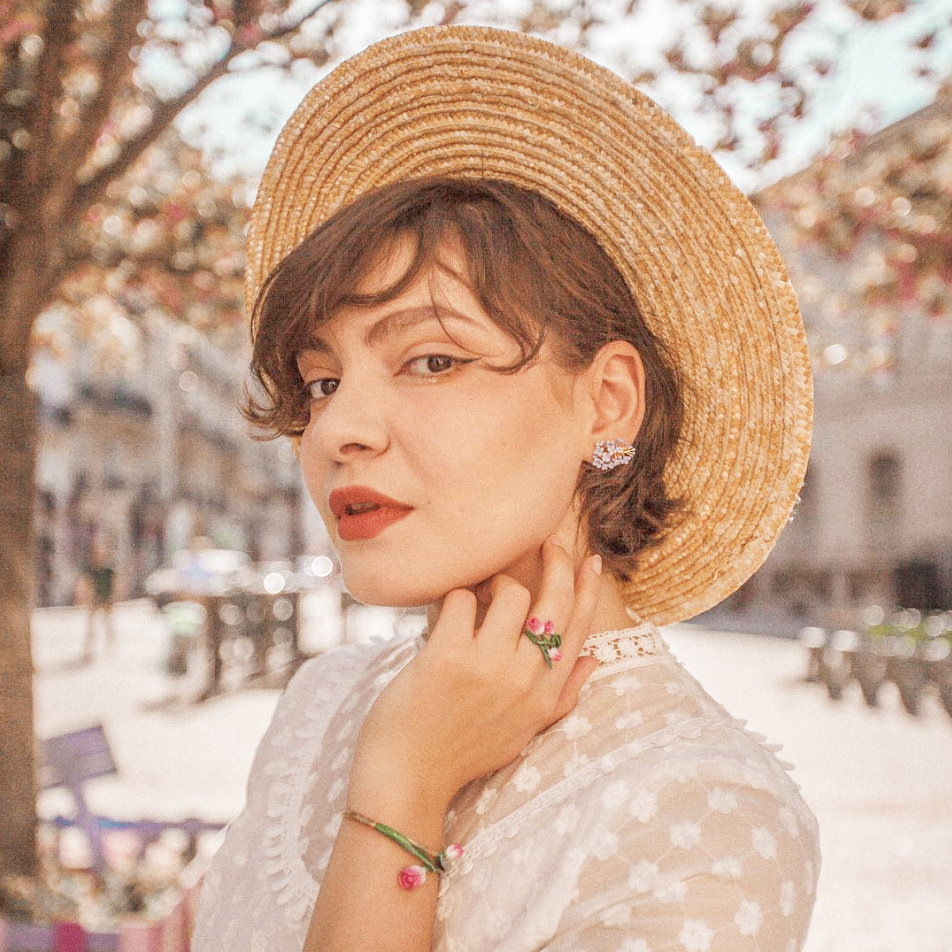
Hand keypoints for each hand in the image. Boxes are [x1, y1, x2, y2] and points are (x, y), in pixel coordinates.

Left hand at [348, 540, 601, 814]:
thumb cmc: (462, 752)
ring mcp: (488, 667)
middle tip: (546, 543)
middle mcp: (525, 679)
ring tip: (475, 599)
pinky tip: (441, 619)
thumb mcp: (524, 730)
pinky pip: (461, 599)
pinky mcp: (448, 657)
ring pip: (509, 591)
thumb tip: (593, 660)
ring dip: (491, 584)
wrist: (408, 779)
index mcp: (545, 696)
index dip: (589, 590)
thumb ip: (562, 695)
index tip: (592, 561)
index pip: (580, 630)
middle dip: (556, 562)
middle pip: (554, 602)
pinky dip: (452, 599)